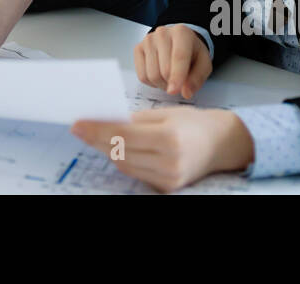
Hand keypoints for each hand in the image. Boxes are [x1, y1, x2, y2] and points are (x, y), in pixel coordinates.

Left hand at [71, 107, 253, 192]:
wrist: (221, 144)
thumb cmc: (193, 123)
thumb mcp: (165, 113)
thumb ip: (136, 119)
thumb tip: (105, 120)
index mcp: (169, 138)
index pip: (122, 134)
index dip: (97, 129)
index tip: (78, 123)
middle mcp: (169, 162)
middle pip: (120, 152)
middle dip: (96, 139)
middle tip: (79, 128)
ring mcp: (168, 178)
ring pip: (124, 165)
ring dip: (106, 150)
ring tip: (93, 136)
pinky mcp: (167, 187)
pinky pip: (136, 173)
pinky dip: (123, 160)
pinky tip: (113, 148)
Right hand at [134, 24, 212, 97]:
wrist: (178, 42)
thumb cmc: (192, 53)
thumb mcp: (204, 64)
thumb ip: (197, 79)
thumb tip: (185, 92)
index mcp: (181, 32)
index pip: (178, 56)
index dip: (177, 76)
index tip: (174, 91)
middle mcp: (162, 33)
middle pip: (164, 70)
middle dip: (173, 83)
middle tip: (180, 83)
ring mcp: (148, 40)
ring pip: (152, 75)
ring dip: (162, 84)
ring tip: (170, 78)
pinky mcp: (138, 48)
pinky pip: (142, 75)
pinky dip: (152, 82)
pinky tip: (159, 75)